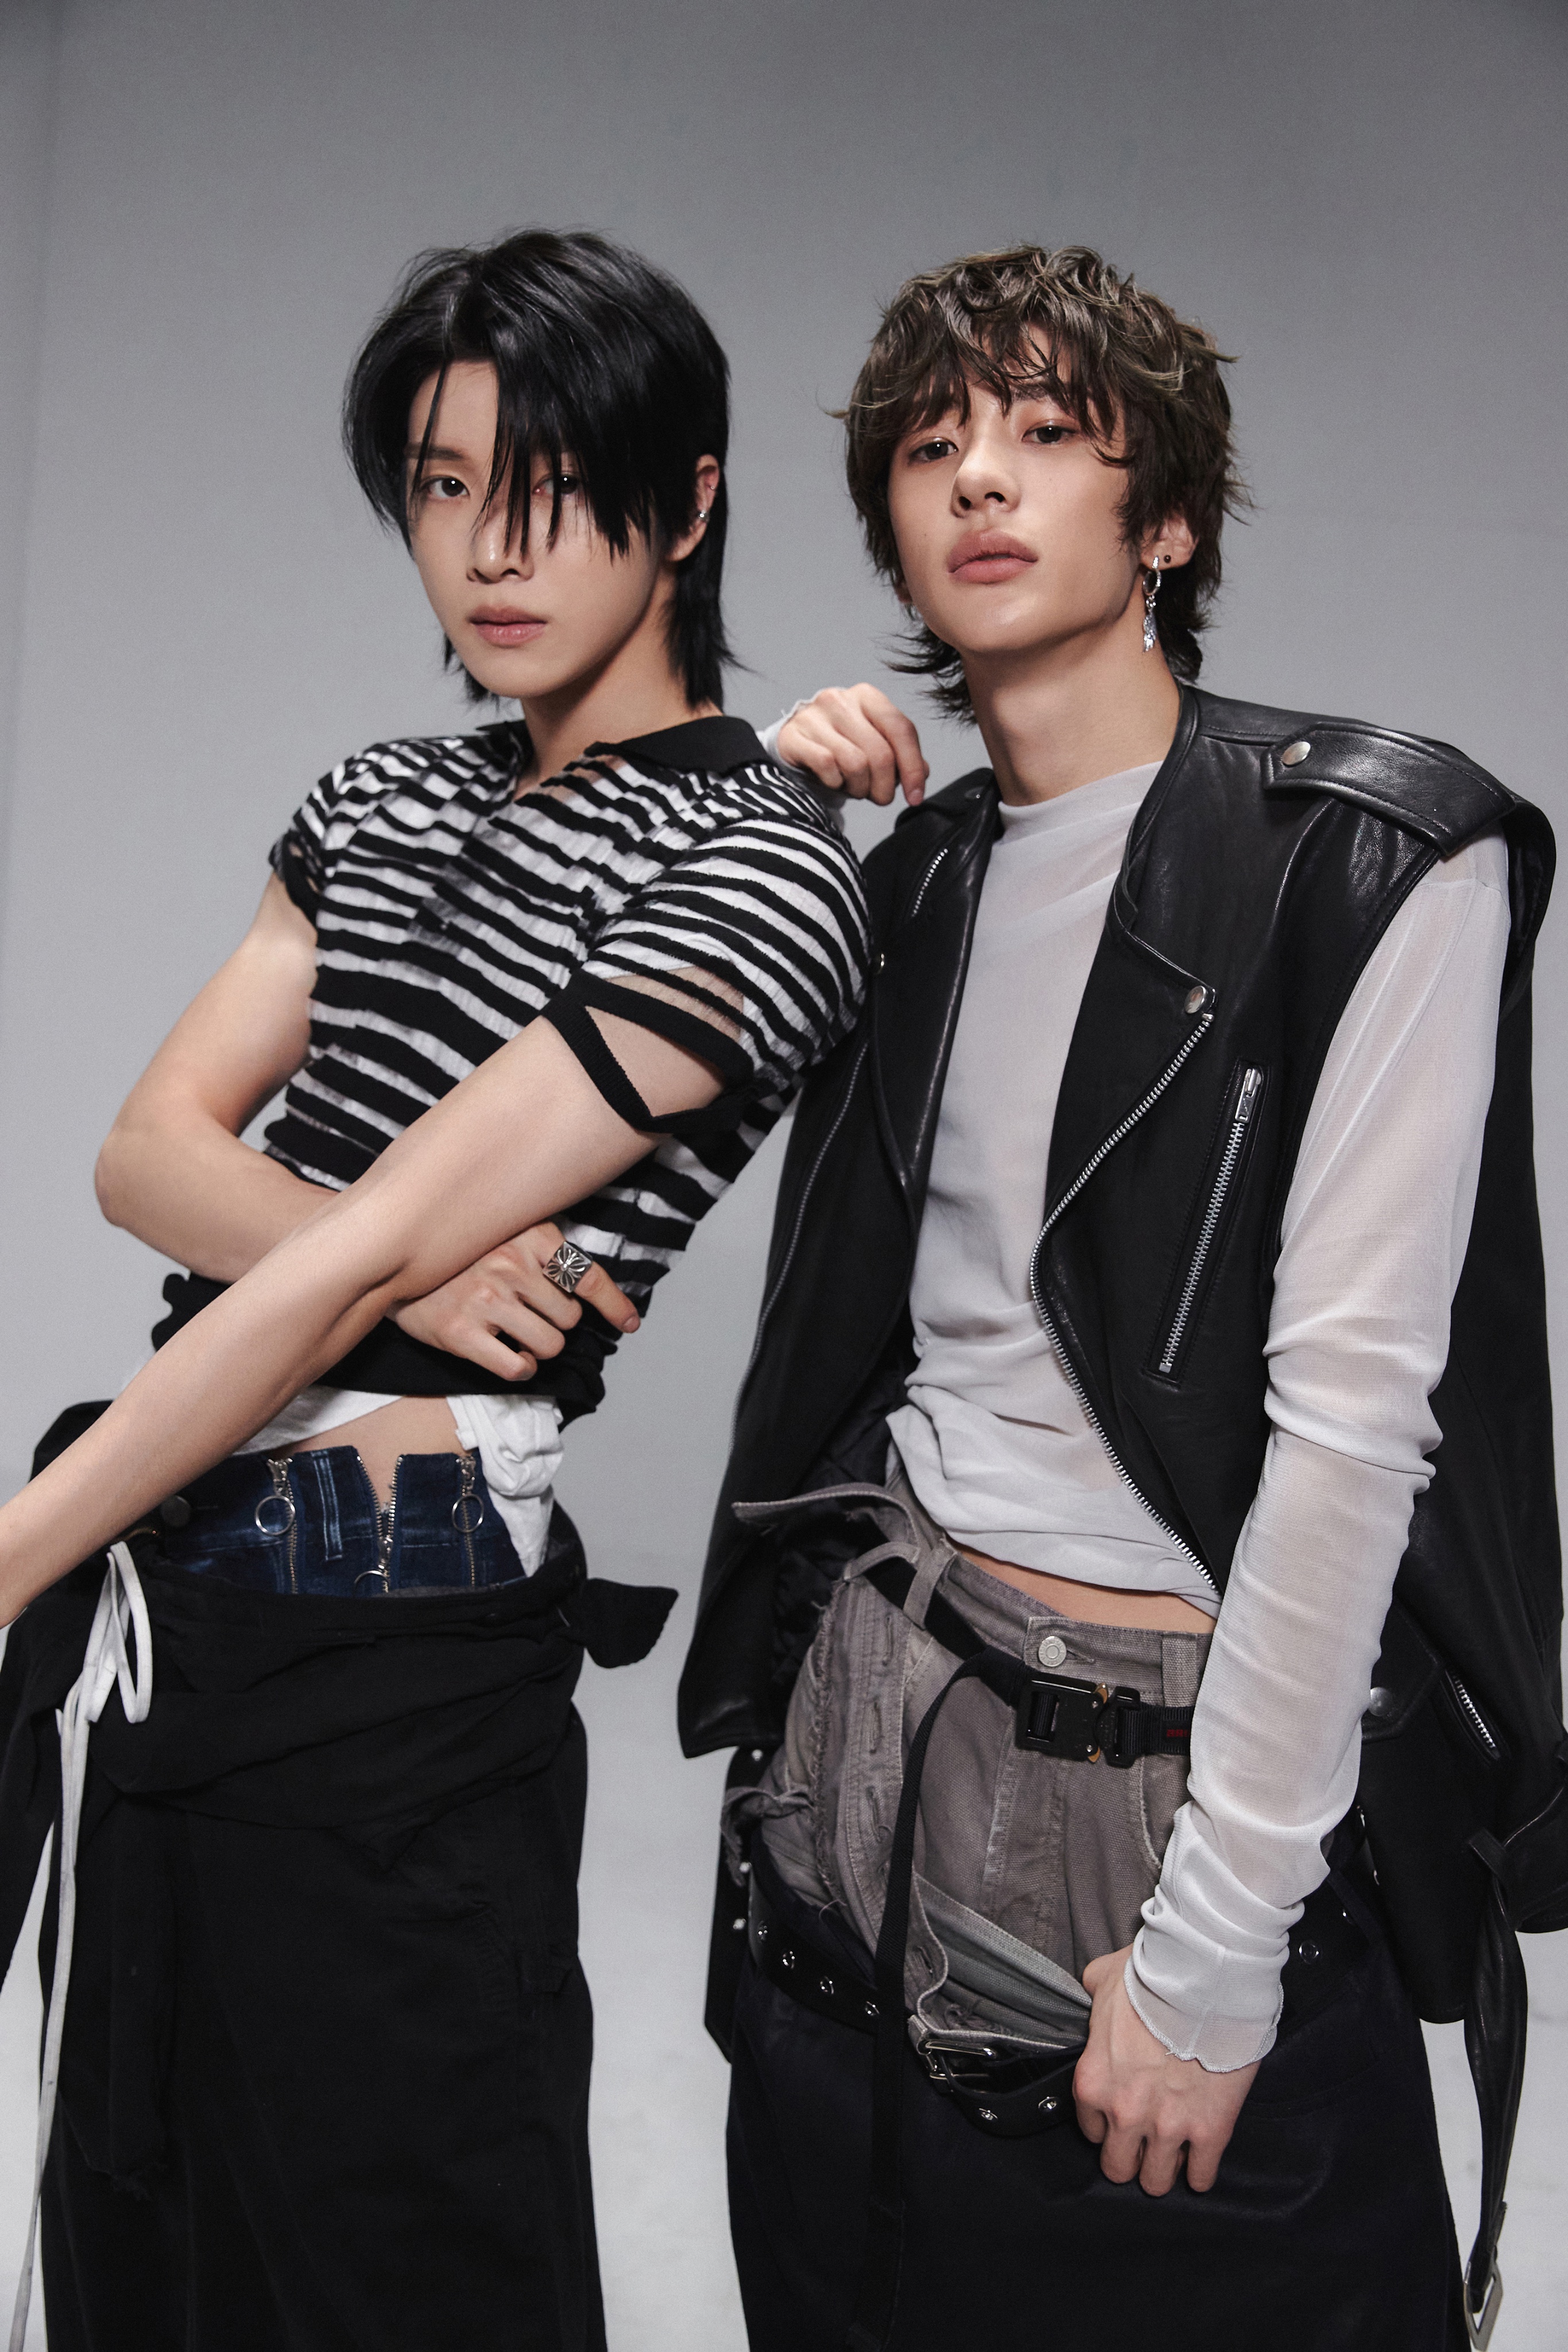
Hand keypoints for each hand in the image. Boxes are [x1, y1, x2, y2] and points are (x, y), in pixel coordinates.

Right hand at [392, 1222, 639, 1378]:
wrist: (391, 1260)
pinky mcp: (461, 1333)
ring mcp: (484, 1299)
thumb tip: (588, 1291)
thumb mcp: (506, 1231)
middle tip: (533, 1317)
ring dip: (541, 1348)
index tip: (629, 1323)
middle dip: (558, 1324)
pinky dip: (521, 1369)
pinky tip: (512, 1358)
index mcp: (528, 1236)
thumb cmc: (459, 1251)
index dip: (615, 1306)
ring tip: (520, 1336)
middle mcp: (508, 1264)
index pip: (588, 1278)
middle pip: (569, 1318)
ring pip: (549, 1346)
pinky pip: (516, 1367)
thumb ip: (545, 1251)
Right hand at [777, 684, 928, 806]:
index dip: (913, 767)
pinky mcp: (793, 736)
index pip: (901, 729)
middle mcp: (841, 701)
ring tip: (855, 788)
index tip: (915, 796)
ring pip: (855, 763)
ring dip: (860, 787)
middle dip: (884, 786)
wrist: (796, 740)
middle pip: (880, 753)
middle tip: (879, 797)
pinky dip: (835, 782)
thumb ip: (900, 754)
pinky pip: (826, 765)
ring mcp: (814, 717)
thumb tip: (922, 774)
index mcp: (868, 697)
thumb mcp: (874, 742)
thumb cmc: (840, 743)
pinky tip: (834, 782)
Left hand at [1073, 1945, 1259, 2194]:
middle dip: (1129, 2158)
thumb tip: (1088, 1993)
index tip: (1119, 2115)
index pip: (1091, 2130)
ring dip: (1162, 2169)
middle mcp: (1124, 2113)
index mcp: (1094, 2082)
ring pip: (1156, 2181)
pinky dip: (1199, 2174)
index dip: (1106, 2124)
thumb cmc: (1152, 1976)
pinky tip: (1199, 2162)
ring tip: (1170, 2155)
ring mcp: (1168, 2126)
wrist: (1205, 1981)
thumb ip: (1090, 1996)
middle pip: (1118, 2167)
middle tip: (1142, 2144)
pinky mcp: (1209, 2130)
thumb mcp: (1101, 1979)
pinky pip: (1200, 2176)